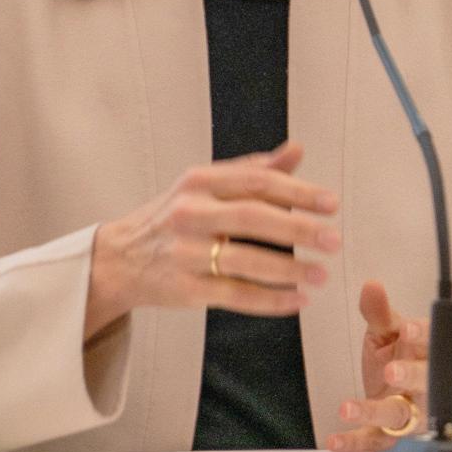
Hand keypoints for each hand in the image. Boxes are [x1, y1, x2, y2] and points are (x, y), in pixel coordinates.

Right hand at [84, 140, 339, 339]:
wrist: (118, 259)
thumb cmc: (172, 217)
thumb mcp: (204, 185)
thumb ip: (253, 170)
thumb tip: (297, 150)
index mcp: (199, 181)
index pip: (256, 181)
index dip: (298, 191)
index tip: (331, 203)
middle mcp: (190, 212)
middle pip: (252, 217)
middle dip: (299, 228)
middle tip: (333, 240)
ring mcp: (185, 252)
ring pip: (246, 260)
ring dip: (289, 269)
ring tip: (321, 274)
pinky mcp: (184, 289)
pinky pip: (235, 296)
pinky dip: (270, 301)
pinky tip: (298, 300)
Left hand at [327, 279, 428, 451]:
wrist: (414, 402)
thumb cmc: (403, 360)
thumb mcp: (389, 334)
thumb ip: (379, 312)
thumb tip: (371, 285)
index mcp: (425, 353)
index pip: (431, 342)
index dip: (421, 335)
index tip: (407, 328)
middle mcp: (423, 386)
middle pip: (425, 382)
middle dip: (410, 376)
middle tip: (392, 370)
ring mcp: (410, 415)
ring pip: (399, 416)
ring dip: (374, 412)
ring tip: (348, 407)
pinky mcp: (391, 437)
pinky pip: (375, 443)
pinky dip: (354, 443)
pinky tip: (335, 440)